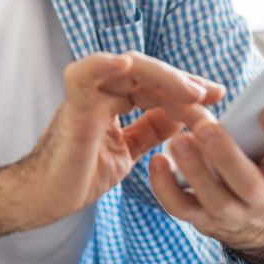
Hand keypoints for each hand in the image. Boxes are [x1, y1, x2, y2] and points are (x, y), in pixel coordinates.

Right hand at [9, 51, 225, 231]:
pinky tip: (126, 64)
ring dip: (163, 77)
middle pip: (146, 71)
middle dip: (182, 81)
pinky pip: (84, 75)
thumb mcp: (128, 151)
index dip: (185, 88)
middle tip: (211, 94)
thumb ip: (150, 130)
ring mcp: (85, 95)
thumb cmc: (79, 175)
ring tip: (192, 92)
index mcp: (112, 100)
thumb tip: (182, 116)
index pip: (154, 83)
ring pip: (127, 67)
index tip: (216, 96)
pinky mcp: (72, 107)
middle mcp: (99, 91)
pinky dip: (103, 64)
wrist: (46, 199)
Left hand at [149, 106, 263, 257]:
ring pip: (213, 197)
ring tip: (178, 141)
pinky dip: (165, 187)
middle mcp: (263, 200)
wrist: (258, 220)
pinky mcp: (202, 218)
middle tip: (206, 127)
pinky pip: (181, 207)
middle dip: (226, 154)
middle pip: (248, 183)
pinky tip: (157, 161)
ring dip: (194, 169)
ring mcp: (231, 214)